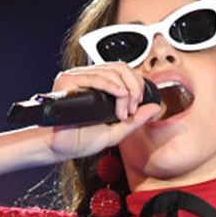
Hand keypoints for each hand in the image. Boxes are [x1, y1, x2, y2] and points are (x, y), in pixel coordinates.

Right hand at [45, 63, 163, 160]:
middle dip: (134, 87)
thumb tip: (155, 107)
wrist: (60, 149)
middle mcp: (88, 77)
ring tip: (123, 112)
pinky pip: (95, 77)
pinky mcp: (67, 81)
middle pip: (121, 67)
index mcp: (98, 85)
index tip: (137, 107)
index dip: (137, 85)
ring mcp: (77, 77)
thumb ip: (135, 120)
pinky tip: (120, 95)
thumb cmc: (81, 141)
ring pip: (111, 71)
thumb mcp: (115, 132)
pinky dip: (111, 85)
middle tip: (133, 109)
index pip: (124, 71)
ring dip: (124, 91)